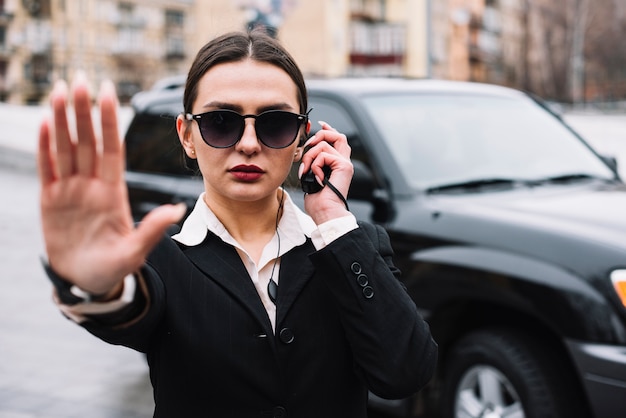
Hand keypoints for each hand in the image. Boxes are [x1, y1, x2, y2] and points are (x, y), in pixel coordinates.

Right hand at [38, 75, 185, 294]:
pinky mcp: (51, 200)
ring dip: (63, 119)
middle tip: (81, 79)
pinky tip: (46, 120)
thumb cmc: (114, 267)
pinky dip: (45, 146)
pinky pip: (47, 168)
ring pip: (66, 148)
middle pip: (87, 141)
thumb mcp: (134, 251)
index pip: (111, 148)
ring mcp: (70, 190)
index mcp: (113, 192)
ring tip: (61, 90)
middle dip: (84, 111)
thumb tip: (177, 211)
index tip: (110, 92)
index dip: (109, 121)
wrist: (87, 282)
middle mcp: (92, 185)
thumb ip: (151, 230)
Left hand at [298, 121, 352, 223]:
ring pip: (324, 145)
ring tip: (307, 171)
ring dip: (310, 157)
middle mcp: (344, 163)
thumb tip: (305, 157)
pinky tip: (317, 178)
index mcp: (338, 166)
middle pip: (337, 135)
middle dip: (320, 136)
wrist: (326, 213)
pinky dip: (315, 165)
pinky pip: (323, 155)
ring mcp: (345, 164)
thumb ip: (313, 166)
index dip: (329, 130)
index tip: (320, 124)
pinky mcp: (343, 166)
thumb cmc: (319, 203)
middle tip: (308, 146)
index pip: (338, 140)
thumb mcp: (312, 179)